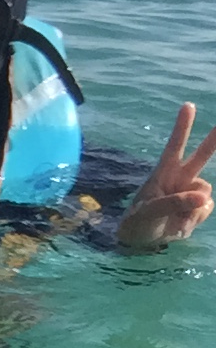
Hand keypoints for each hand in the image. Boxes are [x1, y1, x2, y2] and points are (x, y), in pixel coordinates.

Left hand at [118, 102, 215, 247]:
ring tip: (173, 219)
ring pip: (205, 192)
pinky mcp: (198, 208)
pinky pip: (205, 209)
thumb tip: (204, 198)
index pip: (174, 146)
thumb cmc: (139, 222)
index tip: (188, 106)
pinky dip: (194, 219)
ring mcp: (191, 193)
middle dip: (214, 140)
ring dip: (192, 208)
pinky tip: (180, 224)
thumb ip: (174, 203)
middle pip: (201, 156)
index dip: (182, 127)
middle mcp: (180, 178)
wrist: (143, 242)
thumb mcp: (149, 213)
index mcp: (164, 172)